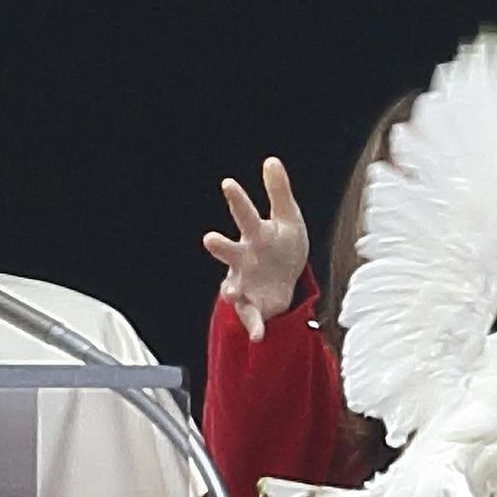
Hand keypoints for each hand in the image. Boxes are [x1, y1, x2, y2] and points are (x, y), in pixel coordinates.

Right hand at [202, 156, 308, 340]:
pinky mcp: (253, 306)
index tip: (228, 183)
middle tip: (209, 239)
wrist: (284, 281)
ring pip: (232, 286)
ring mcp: (245, 283)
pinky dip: (254, 327)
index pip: (245, 215)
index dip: (237, 200)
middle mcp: (243, 259)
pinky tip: (258, 336)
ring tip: (230, 293)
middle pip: (230, 251)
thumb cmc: (282, 246)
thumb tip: (271, 160)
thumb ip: (278, 191)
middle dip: (220, 246)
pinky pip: (251, 317)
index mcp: (255, 235)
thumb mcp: (288, 217)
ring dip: (230, 290)